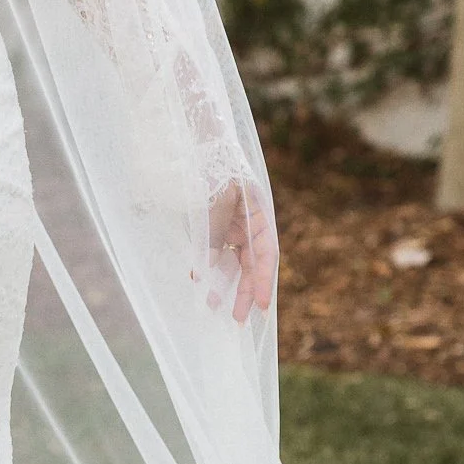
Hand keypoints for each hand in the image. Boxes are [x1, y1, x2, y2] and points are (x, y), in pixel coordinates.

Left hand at [208, 178, 276, 325]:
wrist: (197, 144)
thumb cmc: (212, 168)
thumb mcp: (216, 199)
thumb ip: (213, 234)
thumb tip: (206, 271)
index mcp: (259, 214)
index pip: (266, 253)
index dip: (263, 280)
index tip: (261, 304)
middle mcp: (248, 224)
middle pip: (249, 264)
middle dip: (243, 291)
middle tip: (237, 319)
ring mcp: (232, 227)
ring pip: (230, 262)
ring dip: (222, 284)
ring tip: (212, 306)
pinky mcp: (214, 228)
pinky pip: (214, 252)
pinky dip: (208, 267)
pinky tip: (200, 281)